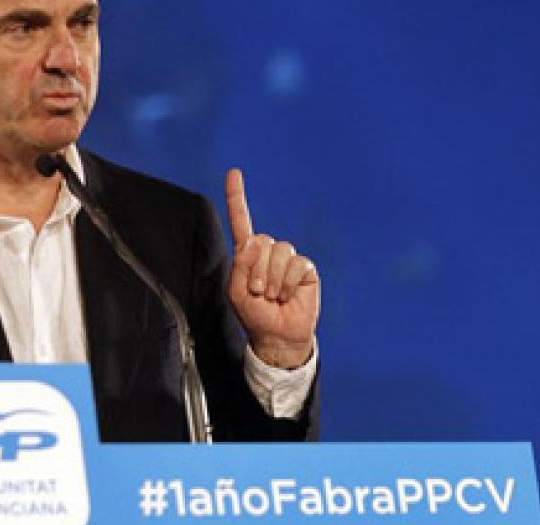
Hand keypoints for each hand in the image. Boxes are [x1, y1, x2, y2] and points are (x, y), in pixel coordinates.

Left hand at [225, 168, 319, 368]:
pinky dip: (288, 283)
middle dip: (257, 270)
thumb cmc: (255, 316)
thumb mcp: (236, 292)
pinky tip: (288, 296)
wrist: (279, 336)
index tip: (234, 173)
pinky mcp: (305, 268)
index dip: (237, 198)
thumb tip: (253, 241)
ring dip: (273, 279)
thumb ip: (239, 265)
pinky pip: (296, 264)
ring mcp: (288, 259)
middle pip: (261, 241)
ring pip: (279, 251)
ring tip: (273, 296)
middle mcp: (268, 252)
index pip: (241, 222)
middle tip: (259, 293)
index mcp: (248, 255)